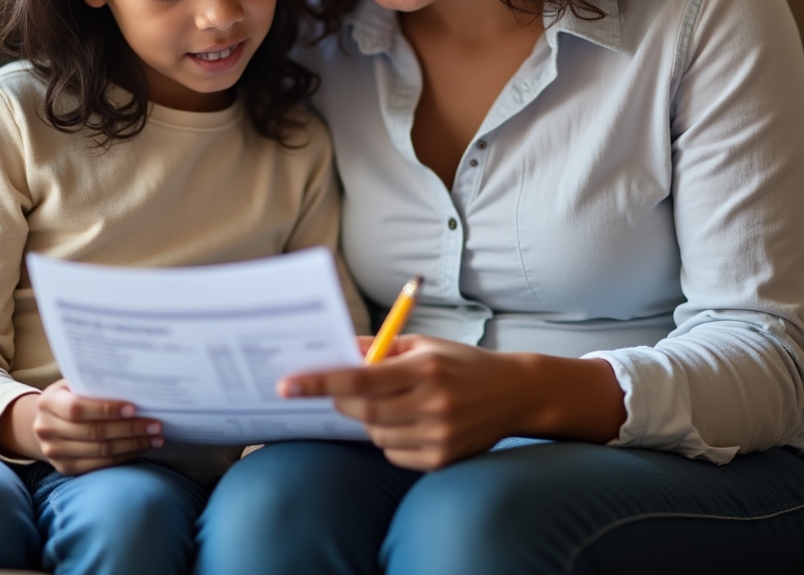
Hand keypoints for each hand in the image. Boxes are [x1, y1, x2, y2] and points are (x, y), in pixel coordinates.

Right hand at [0, 379, 163, 474]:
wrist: (46, 422)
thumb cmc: (70, 395)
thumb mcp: (74, 383)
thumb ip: (94, 382)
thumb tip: (133, 381)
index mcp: (48, 402)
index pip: (77, 408)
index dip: (106, 409)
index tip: (134, 407)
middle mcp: (46, 429)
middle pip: (93, 432)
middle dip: (129, 429)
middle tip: (156, 424)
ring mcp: (54, 452)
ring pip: (100, 452)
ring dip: (132, 445)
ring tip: (155, 437)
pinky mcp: (65, 468)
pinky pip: (99, 466)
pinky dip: (123, 457)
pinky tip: (140, 448)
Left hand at [278, 335, 624, 470]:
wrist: (514, 392)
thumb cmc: (461, 362)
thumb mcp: (424, 344)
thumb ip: (381, 347)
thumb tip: (338, 350)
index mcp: (424, 367)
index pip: (360, 379)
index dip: (321, 382)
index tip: (289, 384)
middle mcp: (433, 403)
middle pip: (363, 412)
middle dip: (340, 403)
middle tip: (336, 393)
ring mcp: (439, 435)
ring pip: (376, 434)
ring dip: (368, 420)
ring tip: (389, 402)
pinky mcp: (443, 459)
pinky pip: (394, 452)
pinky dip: (389, 438)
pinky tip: (409, 421)